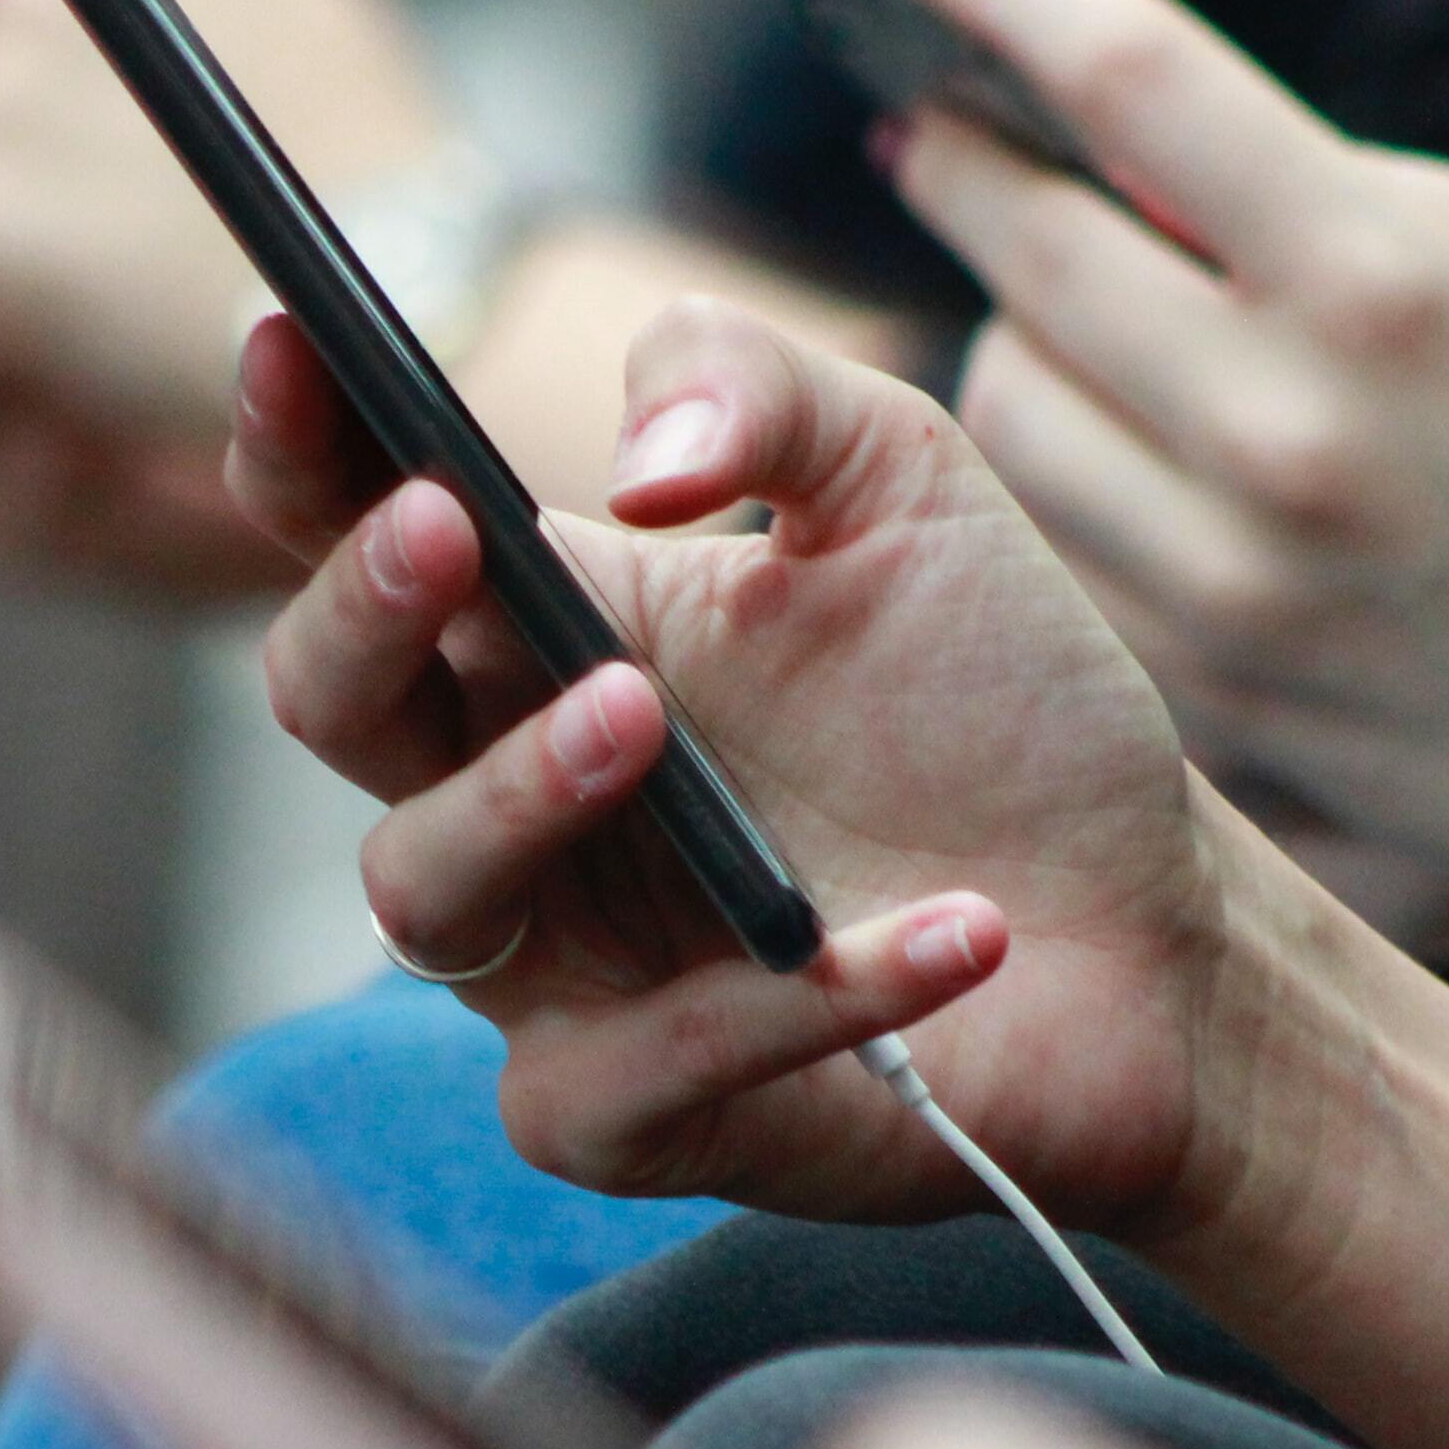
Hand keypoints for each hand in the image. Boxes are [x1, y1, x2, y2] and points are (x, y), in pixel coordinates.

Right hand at [227, 289, 1289, 1230]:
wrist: (1157, 928)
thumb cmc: (998, 703)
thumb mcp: (903, 484)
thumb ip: (759, 389)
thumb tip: (634, 461)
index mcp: (542, 628)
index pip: (359, 528)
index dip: (296, 442)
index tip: (291, 335)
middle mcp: (513, 789)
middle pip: (332, 705)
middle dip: (358, 614)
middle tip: (443, 531)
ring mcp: (560, 961)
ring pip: (423, 890)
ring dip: (516, 793)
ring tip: (643, 715)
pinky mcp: (641, 1113)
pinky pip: (637, 1071)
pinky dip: (788, 1000)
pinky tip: (957, 930)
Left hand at [878, 0, 1448, 1210]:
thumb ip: (1362, 195)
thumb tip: (1160, 153)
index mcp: (1387, 288)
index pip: (1132, 83)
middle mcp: (1279, 431)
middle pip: (1023, 246)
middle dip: (956, 161)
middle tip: (923, 120)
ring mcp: (1221, 578)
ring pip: (1002, 401)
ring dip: (1007, 327)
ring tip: (1051, 297)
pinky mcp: (1187, 687)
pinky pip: (1045, 536)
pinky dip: (1058, 470)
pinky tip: (1110, 441)